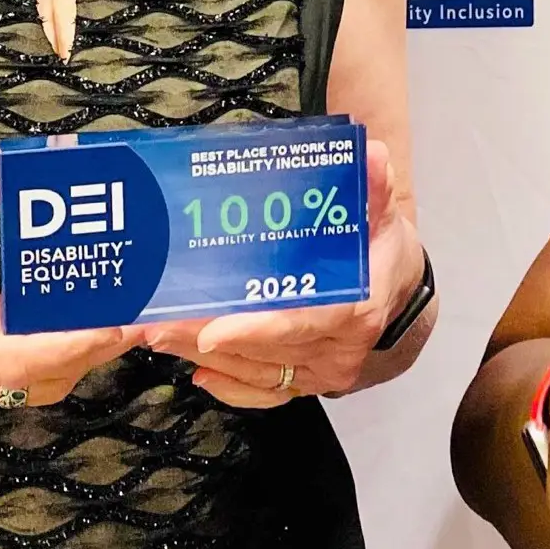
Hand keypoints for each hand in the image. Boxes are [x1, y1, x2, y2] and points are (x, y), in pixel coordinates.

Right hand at [0, 135, 139, 410]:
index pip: (17, 358)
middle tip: (141, 317)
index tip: (115, 324)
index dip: (71, 348)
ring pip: (31, 390)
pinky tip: (74, 339)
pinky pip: (13, 392)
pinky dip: (48, 371)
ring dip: (77, 363)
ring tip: (117, 326)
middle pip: (40, 378)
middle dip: (95, 350)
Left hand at [139, 138, 422, 408]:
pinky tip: (197, 369)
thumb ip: (374, 186)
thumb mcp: (382, 213)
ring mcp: (320, 371)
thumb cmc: (380, 251)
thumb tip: (371, 155)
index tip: (212, 333)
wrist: (396, 290)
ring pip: (255, 372)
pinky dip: (229, 386)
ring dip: (202, 357)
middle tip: (153, 324)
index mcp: (356, 309)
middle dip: (204, 339)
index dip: (256, 330)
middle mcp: (338, 349)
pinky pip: (263, 393)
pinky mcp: (306, 382)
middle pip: (264, 350)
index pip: (303, 323)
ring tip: (156, 334)